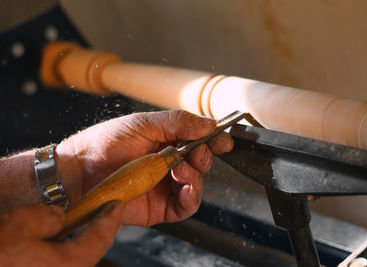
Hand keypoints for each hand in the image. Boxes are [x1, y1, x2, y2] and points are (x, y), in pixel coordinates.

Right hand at [0, 202, 122, 266]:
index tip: (116, 204)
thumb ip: (47, 217)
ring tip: (78, 224)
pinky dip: (61, 254)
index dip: (110, 218)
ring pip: (74, 261)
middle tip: (102, 213)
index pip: (100, 237)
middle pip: (90, 252)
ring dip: (79, 243)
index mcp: (70, 266)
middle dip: (98, 232)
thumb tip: (58, 217)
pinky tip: (51, 243)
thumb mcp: (18, 225)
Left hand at [56, 110, 233, 225]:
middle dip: (204, 157)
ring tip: (179, 169)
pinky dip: (191, 197)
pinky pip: (186, 206)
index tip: (224, 139)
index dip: (214, 139)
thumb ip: (177, 122)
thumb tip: (208, 123)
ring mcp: (165, 186)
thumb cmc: (105, 143)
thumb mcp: (142, 123)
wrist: (78, 171)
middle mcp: (169, 164)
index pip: (199, 140)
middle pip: (201, 163)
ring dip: (196, 177)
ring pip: (197, 185)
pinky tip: (184, 187)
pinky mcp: (160, 207)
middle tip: (195, 152)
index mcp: (167, 141)